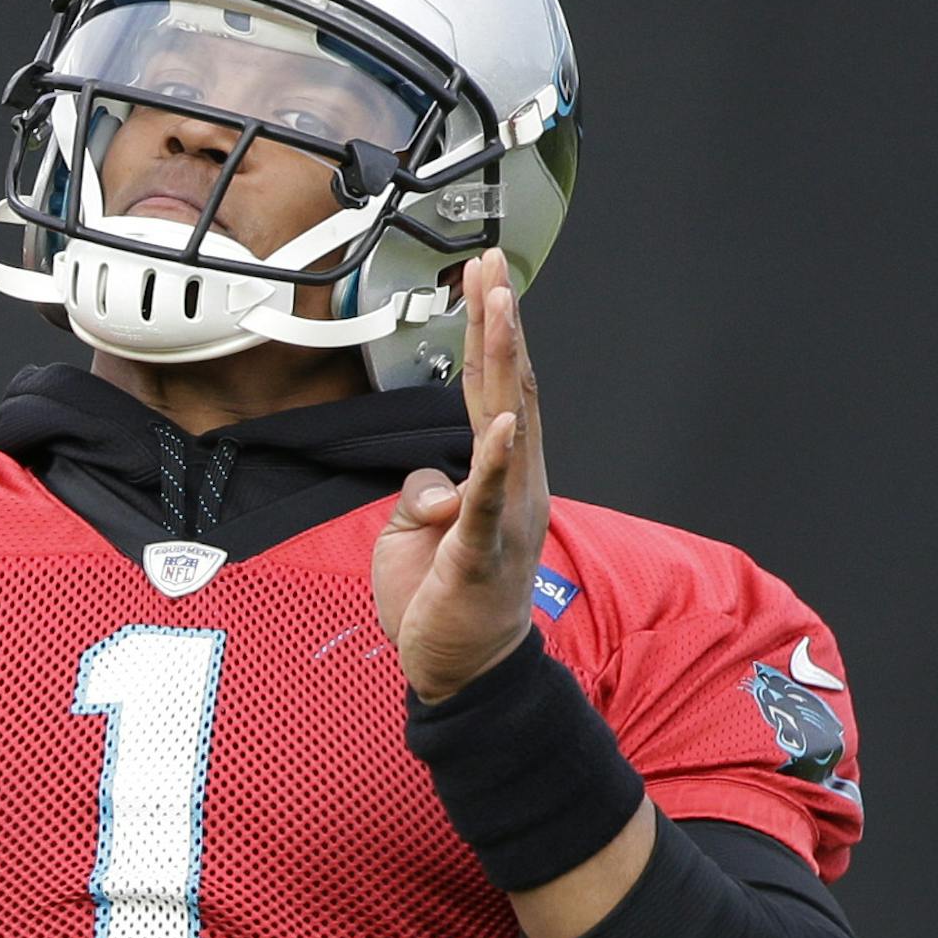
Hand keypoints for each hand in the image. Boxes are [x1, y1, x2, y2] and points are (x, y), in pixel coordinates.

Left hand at [372, 249, 549, 702]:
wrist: (465, 673)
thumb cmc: (445, 602)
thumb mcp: (421, 532)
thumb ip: (428, 491)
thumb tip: (431, 476)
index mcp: (501, 477)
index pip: (496, 389)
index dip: (491, 332)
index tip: (483, 279)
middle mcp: (516, 484)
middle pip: (506, 388)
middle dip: (496, 322)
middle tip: (490, 265)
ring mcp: (506, 515)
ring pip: (505, 423)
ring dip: (502, 360)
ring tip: (499, 306)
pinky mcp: (483, 551)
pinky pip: (488, 499)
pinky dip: (493, 460)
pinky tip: (500, 424)